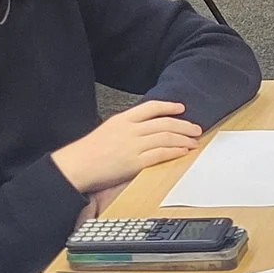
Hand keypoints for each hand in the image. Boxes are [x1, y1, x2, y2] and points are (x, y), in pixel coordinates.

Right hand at [51, 101, 199, 194]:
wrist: (77, 165)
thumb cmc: (89, 151)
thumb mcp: (108, 129)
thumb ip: (127, 127)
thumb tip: (145, 129)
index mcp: (123, 119)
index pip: (151, 107)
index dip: (169, 106)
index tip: (182, 108)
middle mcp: (130, 130)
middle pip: (164, 123)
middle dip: (184, 125)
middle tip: (196, 129)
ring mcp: (134, 146)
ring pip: (166, 138)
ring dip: (183, 139)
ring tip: (194, 142)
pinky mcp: (135, 162)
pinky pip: (161, 154)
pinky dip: (175, 151)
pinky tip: (183, 152)